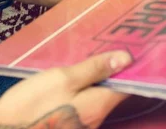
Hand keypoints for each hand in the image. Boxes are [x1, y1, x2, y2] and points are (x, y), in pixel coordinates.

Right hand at [0, 50, 131, 128]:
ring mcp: (81, 125)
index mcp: (97, 106)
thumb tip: (126, 59)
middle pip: (113, 92)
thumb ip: (93, 69)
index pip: (127, 86)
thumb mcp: (62, 78)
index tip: (135, 47)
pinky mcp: (68, 125)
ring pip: (97, 98)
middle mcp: (95, 120)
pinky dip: (82, 89)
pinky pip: (83, 104)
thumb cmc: (30, 104)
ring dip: (96, 79)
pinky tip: (72, 76)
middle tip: (109, 44)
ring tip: (89, 56)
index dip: (132, 67)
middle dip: (112, 71)